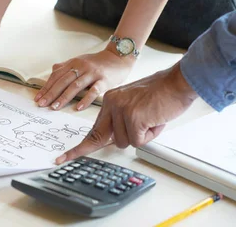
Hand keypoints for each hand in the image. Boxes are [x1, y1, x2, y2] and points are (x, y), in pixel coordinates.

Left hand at [35, 47, 134, 110]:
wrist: (119, 57)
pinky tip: (78, 107)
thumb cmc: (97, 62)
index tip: (37, 98)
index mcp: (73, 63)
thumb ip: (66, 67)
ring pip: (75, 86)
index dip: (46, 87)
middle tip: (42, 104)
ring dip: (64, 97)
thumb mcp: (80, 61)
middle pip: (63, 81)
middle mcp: (81, 67)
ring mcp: (92, 73)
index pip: (56, 76)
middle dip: (51, 93)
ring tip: (55, 107)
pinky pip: (94, 91)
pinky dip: (85, 99)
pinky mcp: (104, 80)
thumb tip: (53, 71)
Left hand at [56, 63, 198, 163]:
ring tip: (151, 119)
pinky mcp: (133, 117)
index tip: (63, 157)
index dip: (79, 147)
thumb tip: (114, 140)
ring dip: (142, 136)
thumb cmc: (160, 95)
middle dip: (98, 145)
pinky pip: (139, 141)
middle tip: (88, 147)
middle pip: (102, 138)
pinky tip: (155, 120)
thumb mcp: (134, 105)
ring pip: (125, 142)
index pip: (93, 129)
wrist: (176, 83)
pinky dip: (150, 135)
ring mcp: (120, 110)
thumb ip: (121, 121)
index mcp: (109, 101)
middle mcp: (111, 104)